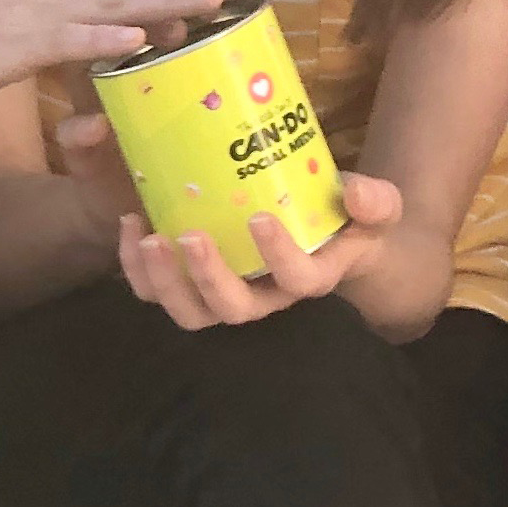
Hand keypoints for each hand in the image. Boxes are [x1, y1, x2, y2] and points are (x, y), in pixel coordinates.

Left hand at [114, 166, 402, 330]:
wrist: (323, 235)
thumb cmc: (348, 219)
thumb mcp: (375, 207)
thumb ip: (376, 200)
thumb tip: (357, 192)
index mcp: (311, 277)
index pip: (300, 281)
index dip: (280, 258)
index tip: (261, 219)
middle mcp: (266, 297)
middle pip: (234, 310)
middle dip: (209, 279)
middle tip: (189, 237)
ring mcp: (226, 296)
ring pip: (191, 314)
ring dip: (166, 283)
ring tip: (148, 239)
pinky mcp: (193, 286)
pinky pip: (159, 294)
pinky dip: (138, 271)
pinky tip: (130, 225)